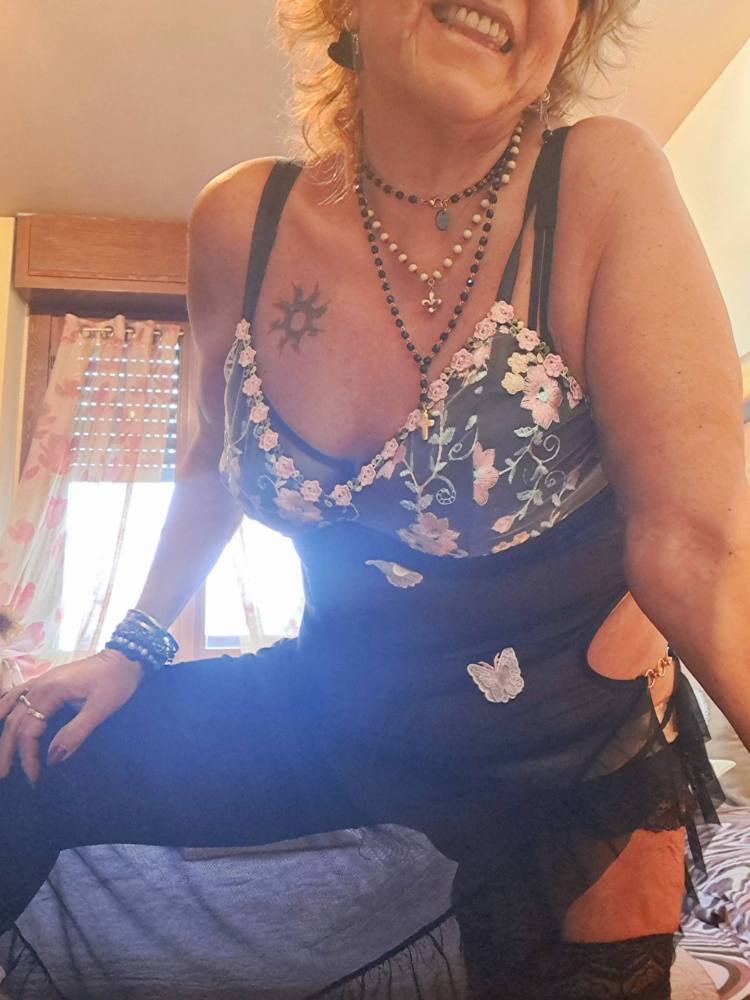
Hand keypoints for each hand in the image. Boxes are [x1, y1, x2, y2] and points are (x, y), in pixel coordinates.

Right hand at [0, 649, 143, 784]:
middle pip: (15, 722)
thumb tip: (52, 758)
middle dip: (8, 750)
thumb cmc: (117, 682)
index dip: (28, 755)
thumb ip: (76, 733)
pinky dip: (5, 706)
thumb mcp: (101, 708)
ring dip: (3, 733)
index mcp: (50, 691)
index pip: (29, 730)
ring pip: (12, 709)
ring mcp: (41, 681)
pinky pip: (17, 694)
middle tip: (5, 775)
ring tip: (1, 756)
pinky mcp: (47, 681)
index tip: (35, 776)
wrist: (126, 657)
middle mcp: (40, 685)